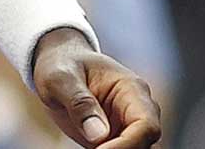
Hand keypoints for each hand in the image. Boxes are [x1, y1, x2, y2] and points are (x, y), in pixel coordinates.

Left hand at [32, 28, 161, 147]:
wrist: (58, 65)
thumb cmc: (61, 65)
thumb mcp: (60, 77)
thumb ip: (79, 101)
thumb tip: (99, 135)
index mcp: (132, 89)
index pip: (145, 125)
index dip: (127, 144)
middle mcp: (136, 110)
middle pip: (145, 144)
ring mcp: (127, 126)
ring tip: (87, 147)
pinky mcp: (114, 139)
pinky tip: (87, 148)